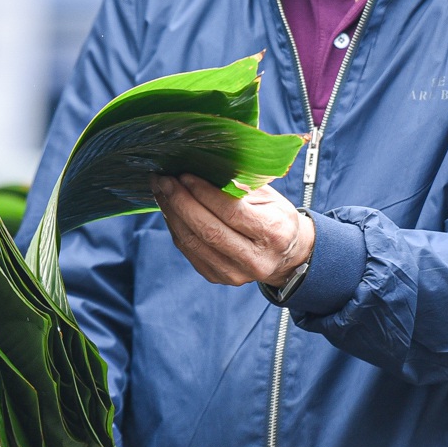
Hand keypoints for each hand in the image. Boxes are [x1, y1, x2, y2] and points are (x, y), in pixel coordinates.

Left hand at [151, 174, 314, 287]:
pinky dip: (176, 228)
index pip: (231, 212)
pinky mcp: (218, 277)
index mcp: (273, 232)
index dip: (204, 192)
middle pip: (208, 230)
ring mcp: (235, 273)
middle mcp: (255, 258)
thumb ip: (242, 185)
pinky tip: (170, 210)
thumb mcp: (270, 197)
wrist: (286, 256)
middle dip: (180, 201)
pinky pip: (189, 251)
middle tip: (164, 180)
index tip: (185, 175)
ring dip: (172, 214)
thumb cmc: (276, 218)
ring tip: (161, 191)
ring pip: (193, 242)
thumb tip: (206, 169)